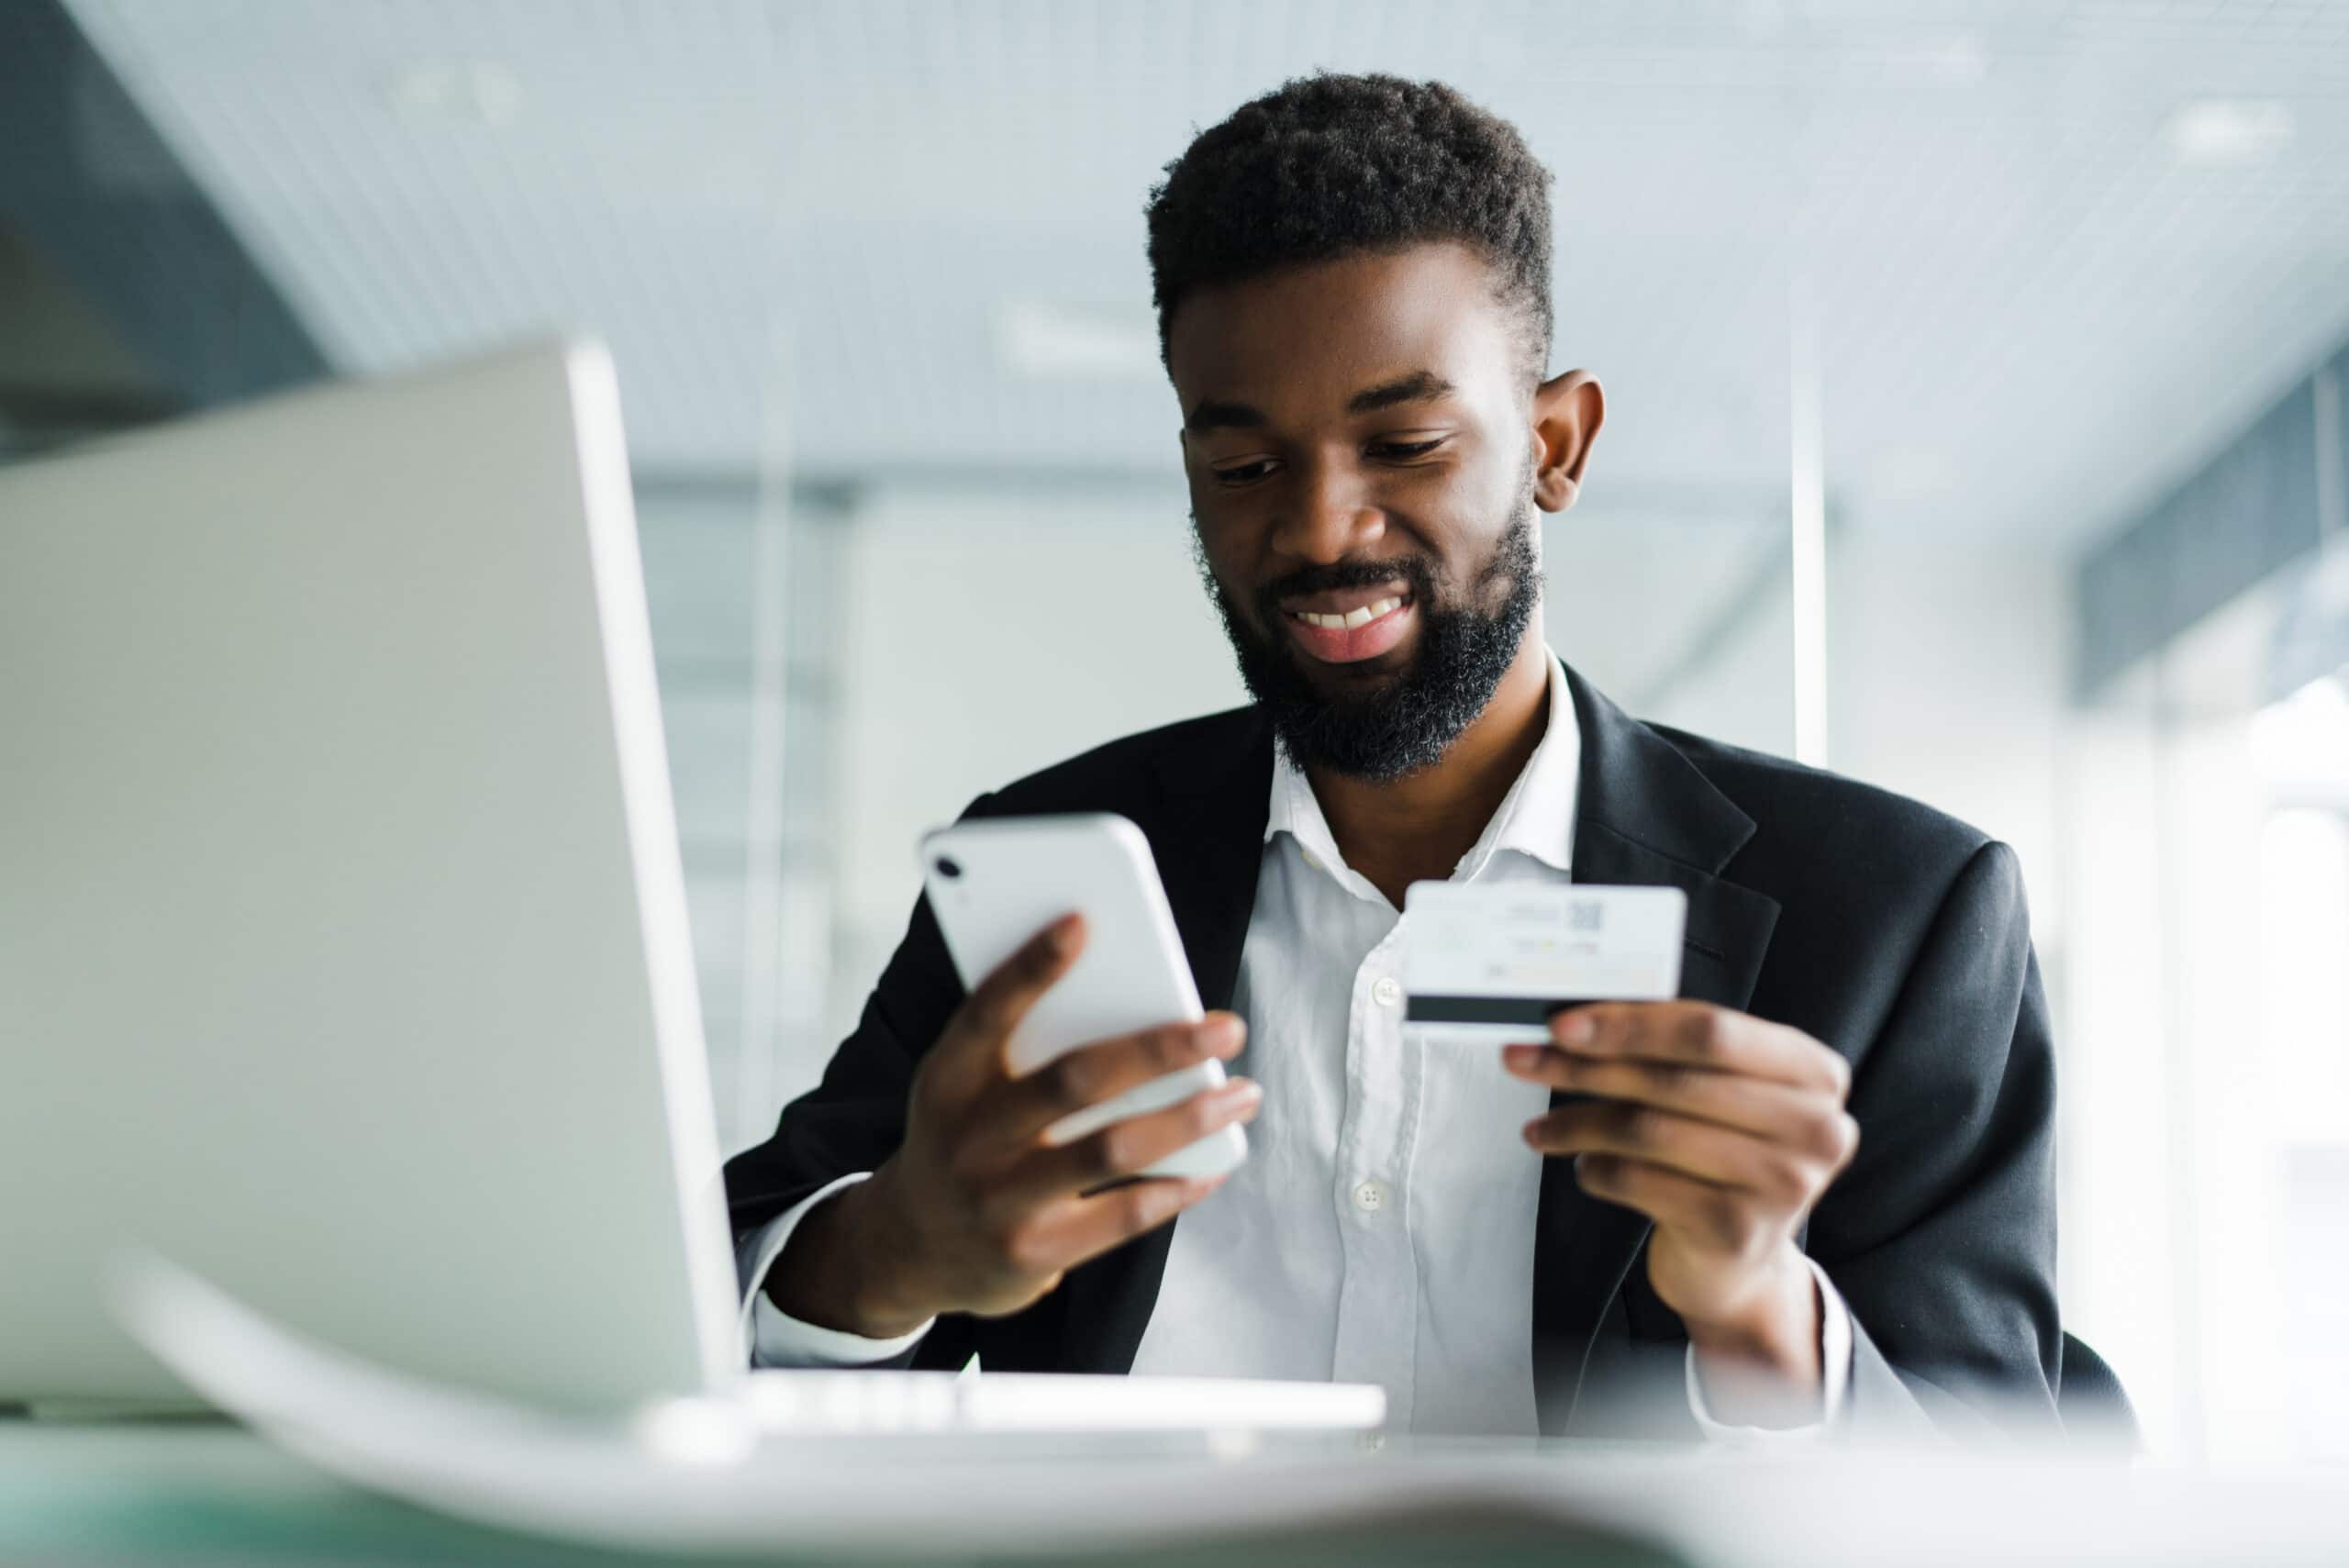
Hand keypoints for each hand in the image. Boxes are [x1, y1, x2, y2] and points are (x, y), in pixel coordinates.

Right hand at [771, 913, 1259, 1337]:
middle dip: (1161, 1048)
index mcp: (948, 1079)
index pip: (987, 1012)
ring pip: (1112, 1148)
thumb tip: (1136, 1005)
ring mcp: (998, 1201)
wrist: (914, 1247)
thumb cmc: (966, 1137)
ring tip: (1243, 1094)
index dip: (1031, 966)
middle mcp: (968, 1138)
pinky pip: (1123, 1215)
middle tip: (1226, 1026)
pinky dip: (1178, 1185)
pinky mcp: (1033, 1254)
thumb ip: (1024, 1047)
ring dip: (1189, 1117)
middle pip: (1075, 1081)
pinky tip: (1214, 1164)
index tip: (1082, 921)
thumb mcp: (966, 1086)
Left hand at [1504, 1002, 1856, 1405]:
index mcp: (1813, 1073)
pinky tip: (1584, 1168)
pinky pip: (1640, 1181)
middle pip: (1675, 1078)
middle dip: (1587, 1066)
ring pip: (1650, 1130)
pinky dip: (1597, 1171)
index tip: (1563, 1022)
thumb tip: (1579, 1019)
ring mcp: (1783, 1182)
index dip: (1629, 1023)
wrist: (1738, 1263)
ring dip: (1578, 1123)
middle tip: (1527, 1060)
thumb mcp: (1720, 1095)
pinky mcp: (1738, 1229)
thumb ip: (1675, 1052)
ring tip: (1540, 1128)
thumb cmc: (1721, 1160)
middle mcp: (1814, 1126)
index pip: (1710, 1029)